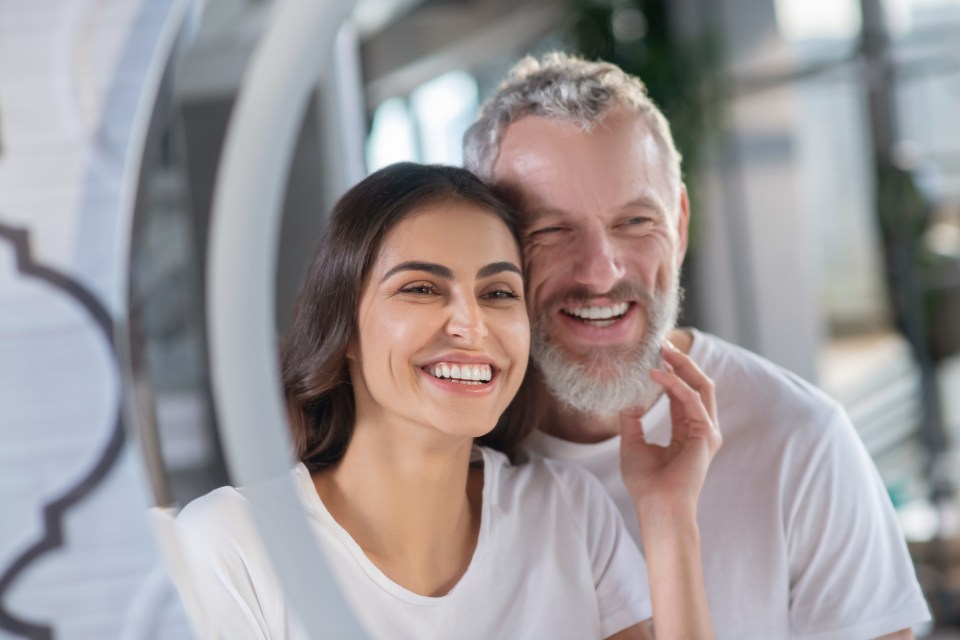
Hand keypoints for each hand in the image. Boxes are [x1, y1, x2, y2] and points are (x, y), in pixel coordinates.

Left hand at [620, 343, 721, 514]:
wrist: (658, 508)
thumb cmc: (646, 484)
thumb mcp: (632, 444)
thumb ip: (632, 421)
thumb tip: (628, 400)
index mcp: (687, 432)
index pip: (682, 393)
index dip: (671, 371)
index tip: (655, 354)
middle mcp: (702, 429)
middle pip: (697, 384)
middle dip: (682, 361)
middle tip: (662, 342)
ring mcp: (707, 431)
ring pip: (701, 386)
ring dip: (683, 364)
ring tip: (663, 349)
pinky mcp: (706, 434)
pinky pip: (691, 399)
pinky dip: (674, 383)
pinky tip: (655, 374)